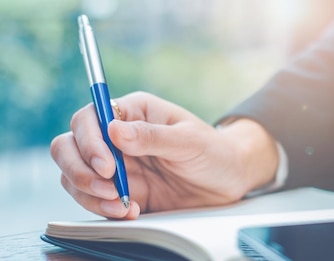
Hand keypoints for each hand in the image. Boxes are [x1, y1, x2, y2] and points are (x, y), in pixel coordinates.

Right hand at [50, 92, 278, 218]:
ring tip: (121, 204)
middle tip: (108, 187)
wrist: (229, 181)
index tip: (107, 166)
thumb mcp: (189, 141)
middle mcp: (117, 137)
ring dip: (89, 193)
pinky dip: (103, 209)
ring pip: (73, 175)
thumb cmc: (214, 151)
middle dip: (80, 169)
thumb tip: (114, 131)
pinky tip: (129, 211)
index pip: (89, 119)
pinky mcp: (120, 191)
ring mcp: (116, 165)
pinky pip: (93, 199)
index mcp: (132, 112)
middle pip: (68, 146)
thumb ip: (153, 136)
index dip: (89, 142)